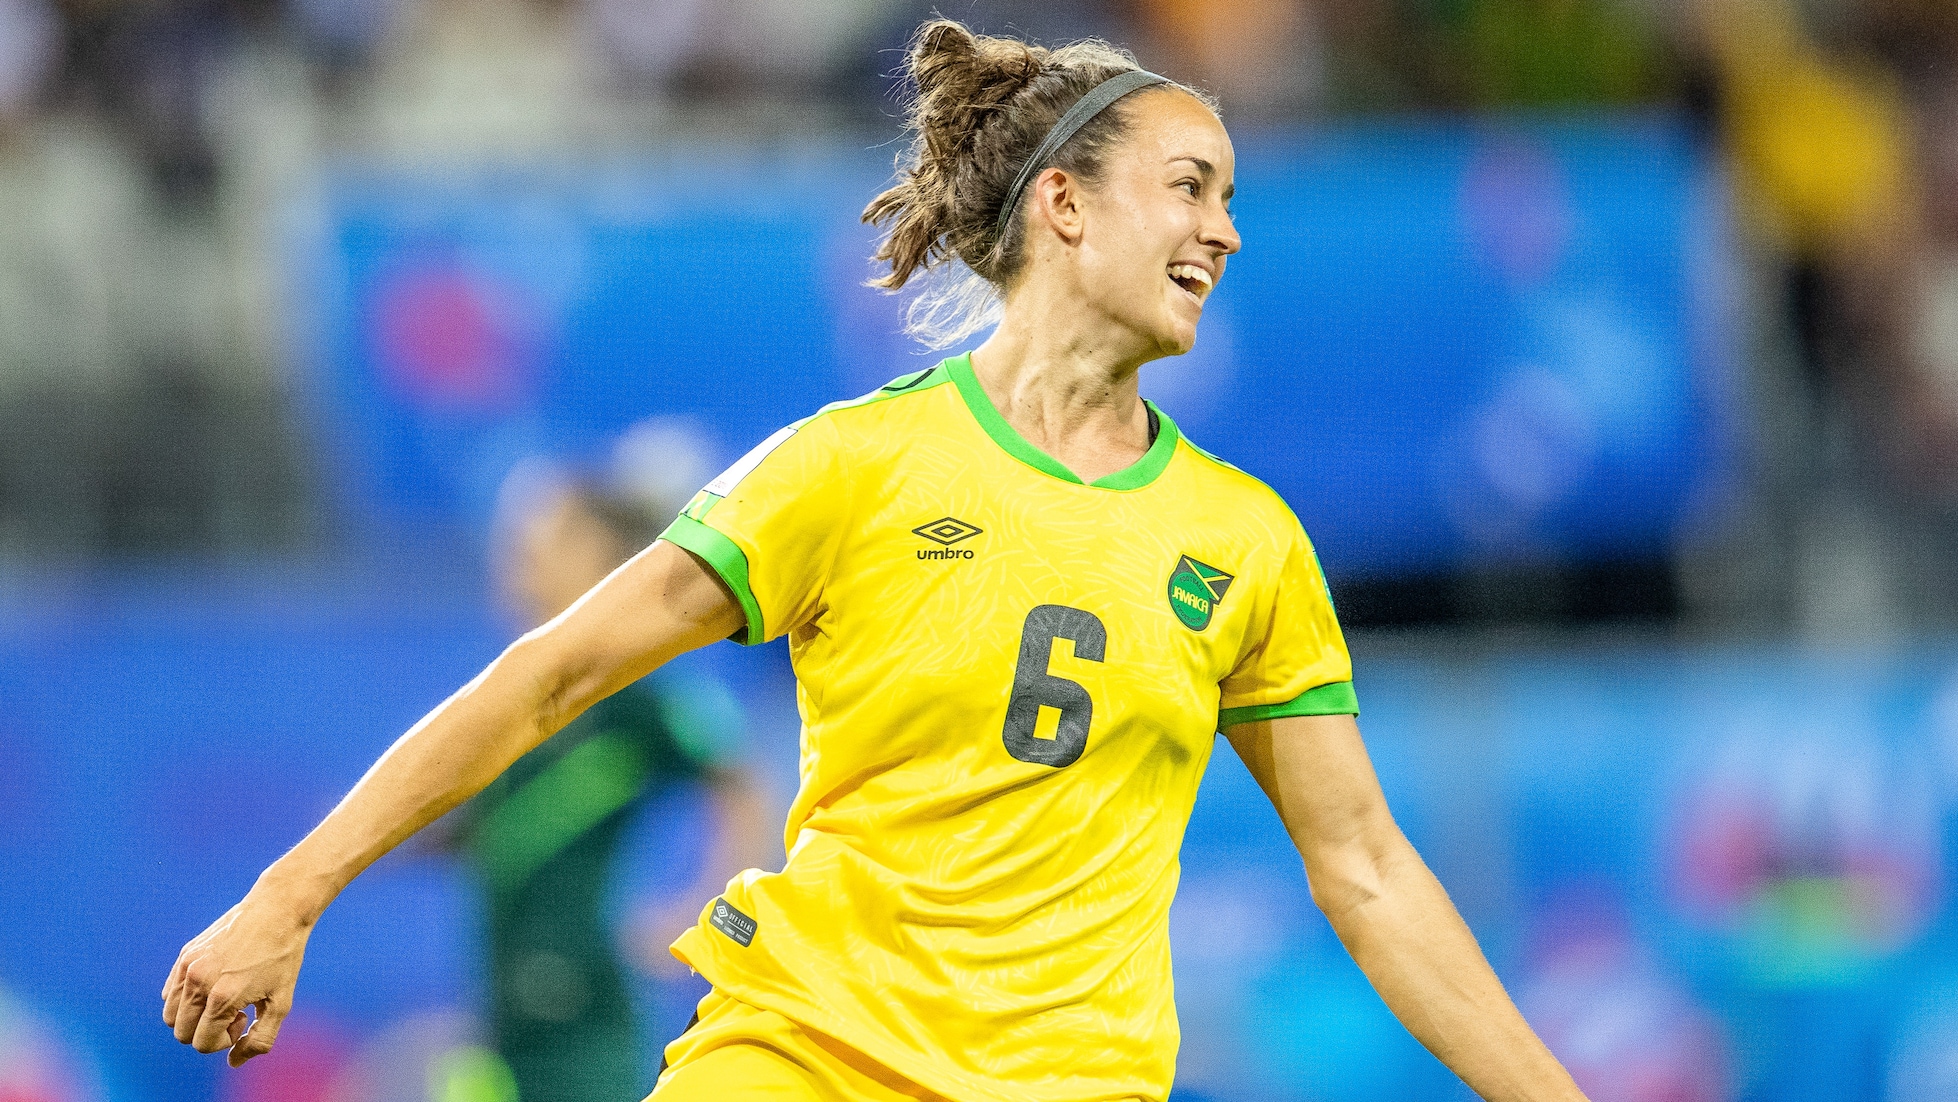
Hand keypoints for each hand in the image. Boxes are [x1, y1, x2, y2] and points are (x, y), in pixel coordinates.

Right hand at [161, 892, 312, 1066]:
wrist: (277, 910)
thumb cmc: (283, 957)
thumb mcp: (281, 1002)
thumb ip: (260, 1040)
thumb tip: (233, 1062)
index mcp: (222, 997)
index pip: (202, 1043)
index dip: (224, 1041)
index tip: (243, 1020)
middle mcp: (198, 982)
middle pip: (182, 1033)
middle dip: (207, 1032)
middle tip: (235, 1011)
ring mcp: (188, 967)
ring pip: (170, 1015)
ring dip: (193, 1017)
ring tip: (222, 998)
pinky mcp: (184, 955)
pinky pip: (169, 993)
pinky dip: (185, 999)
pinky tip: (213, 984)